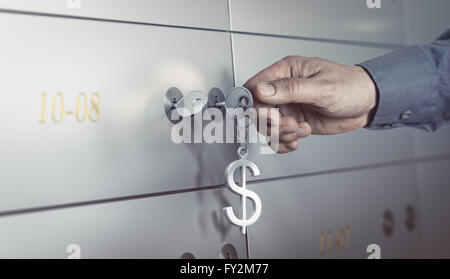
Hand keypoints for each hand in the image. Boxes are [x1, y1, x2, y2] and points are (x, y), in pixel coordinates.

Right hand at [244, 56, 377, 153]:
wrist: (367, 103)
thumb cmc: (350, 86)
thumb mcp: (321, 88)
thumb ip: (290, 89)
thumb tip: (263, 89)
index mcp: (286, 71)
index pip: (255, 87)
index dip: (257, 104)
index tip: (268, 116)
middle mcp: (284, 89)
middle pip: (259, 110)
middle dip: (272, 123)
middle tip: (291, 125)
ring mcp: (289, 106)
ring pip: (268, 126)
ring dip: (281, 134)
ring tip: (300, 130)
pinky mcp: (294, 121)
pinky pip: (279, 136)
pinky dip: (284, 142)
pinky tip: (297, 140)